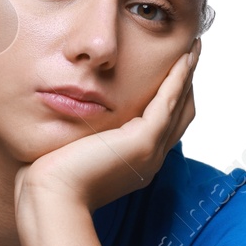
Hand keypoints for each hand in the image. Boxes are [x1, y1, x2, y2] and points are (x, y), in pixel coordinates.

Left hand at [14, 39, 198, 214]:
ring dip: (188, 75)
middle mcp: (150, 158)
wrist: (52, 197)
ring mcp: (150, 151)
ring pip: (180, 105)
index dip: (172, 98)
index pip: (163, 125)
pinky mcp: (143, 141)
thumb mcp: (71, 152)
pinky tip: (183, 57)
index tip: (173, 71)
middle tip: (192, 53)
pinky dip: (179, 78)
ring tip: (194, 48)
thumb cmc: (50, 181)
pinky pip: (169, 102)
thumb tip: (65, 113)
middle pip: (180, 115)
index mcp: (136, 163)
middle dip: (187, 83)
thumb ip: (79, 135)